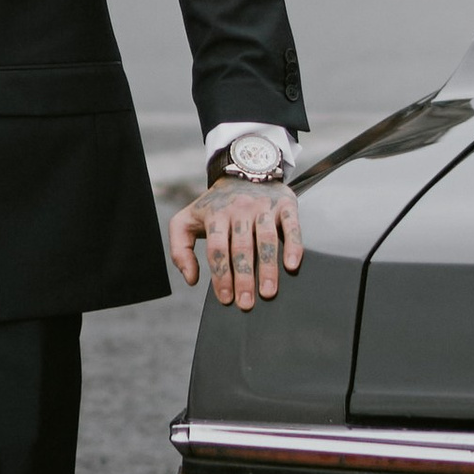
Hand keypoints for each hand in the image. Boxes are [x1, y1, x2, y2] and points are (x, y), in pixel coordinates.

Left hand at [167, 183, 302, 310]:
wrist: (244, 169)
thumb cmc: (214, 204)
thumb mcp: (187, 220)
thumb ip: (180, 250)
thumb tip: (191, 279)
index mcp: (215, 215)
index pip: (217, 248)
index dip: (221, 275)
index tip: (226, 299)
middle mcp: (239, 209)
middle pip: (241, 247)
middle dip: (244, 278)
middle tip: (246, 304)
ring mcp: (264, 206)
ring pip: (266, 238)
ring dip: (268, 267)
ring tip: (268, 292)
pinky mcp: (285, 204)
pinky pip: (291, 225)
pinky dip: (293, 245)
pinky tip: (292, 265)